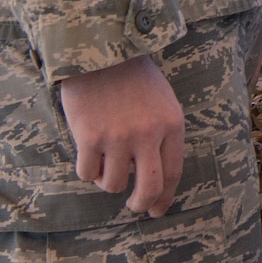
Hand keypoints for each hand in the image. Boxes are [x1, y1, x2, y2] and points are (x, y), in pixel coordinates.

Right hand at [59, 55, 184, 217]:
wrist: (102, 52)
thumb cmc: (134, 78)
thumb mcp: (163, 102)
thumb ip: (163, 135)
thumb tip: (158, 177)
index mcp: (172, 125)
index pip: (173, 172)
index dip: (165, 197)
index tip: (157, 210)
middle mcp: (148, 134)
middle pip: (149, 188)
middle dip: (141, 204)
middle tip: (134, 206)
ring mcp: (118, 137)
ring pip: (114, 184)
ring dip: (108, 181)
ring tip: (106, 160)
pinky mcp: (90, 138)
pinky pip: (87, 174)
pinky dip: (88, 171)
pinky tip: (89, 153)